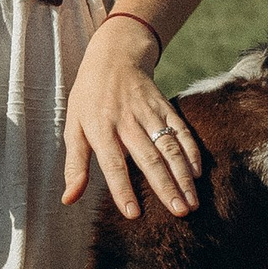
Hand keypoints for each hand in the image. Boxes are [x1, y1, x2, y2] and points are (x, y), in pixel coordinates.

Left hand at [61, 12, 197, 218]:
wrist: (114, 55)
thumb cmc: (89, 98)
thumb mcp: (73, 128)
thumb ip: (74, 166)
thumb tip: (69, 199)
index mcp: (100, 128)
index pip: (112, 164)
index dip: (122, 189)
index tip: (133, 214)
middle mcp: (126, 121)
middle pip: (148, 157)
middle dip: (165, 186)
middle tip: (179, 212)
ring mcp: (149, 112)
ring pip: (169, 146)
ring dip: (183, 175)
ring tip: (192, 201)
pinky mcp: (166, 106)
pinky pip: (182, 130)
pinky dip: (192, 151)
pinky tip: (198, 174)